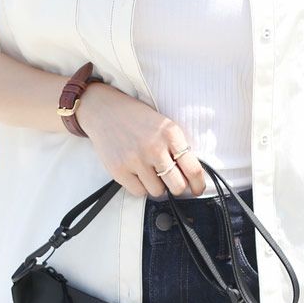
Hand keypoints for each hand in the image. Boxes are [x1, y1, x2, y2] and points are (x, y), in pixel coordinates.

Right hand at [76, 81, 206, 197]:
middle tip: (172, 182)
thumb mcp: (163, 126)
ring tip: (149, 172)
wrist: (105, 111)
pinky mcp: (120, 170)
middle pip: (177, 186)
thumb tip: (190, 177)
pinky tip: (137, 174)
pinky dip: (140, 187)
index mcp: (171, 133)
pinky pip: (138, 192)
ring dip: (156, 186)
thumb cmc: (137, 120)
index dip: (198, 185)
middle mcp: (155, 147)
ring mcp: (136, 159)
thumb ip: (177, 148)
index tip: (197, 189)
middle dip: (177, 188)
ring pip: (158, 191)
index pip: (193, 169)